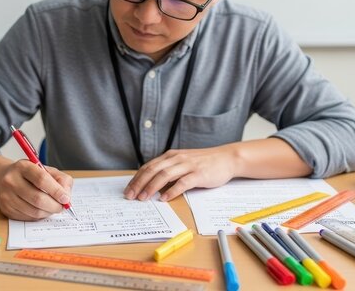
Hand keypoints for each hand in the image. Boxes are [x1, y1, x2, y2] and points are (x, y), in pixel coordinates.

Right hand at [0, 160, 72, 220]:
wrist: (2, 179)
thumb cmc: (29, 175)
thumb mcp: (46, 170)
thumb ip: (61, 179)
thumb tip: (66, 195)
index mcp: (23, 166)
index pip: (41, 179)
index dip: (56, 191)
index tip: (66, 198)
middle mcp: (11, 181)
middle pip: (37, 198)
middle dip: (54, 205)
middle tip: (62, 206)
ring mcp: (6, 196)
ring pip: (34, 211)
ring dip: (48, 212)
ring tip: (53, 207)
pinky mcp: (6, 209)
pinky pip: (28, 217)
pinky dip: (39, 216)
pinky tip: (41, 209)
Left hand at [124, 144, 241, 201]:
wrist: (227, 158)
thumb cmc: (204, 163)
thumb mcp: (183, 162)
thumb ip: (169, 170)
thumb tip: (152, 184)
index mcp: (171, 156)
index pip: (148, 166)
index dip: (136, 178)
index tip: (128, 190)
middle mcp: (177, 158)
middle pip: (153, 170)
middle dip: (139, 183)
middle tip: (130, 196)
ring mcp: (188, 165)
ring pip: (164, 175)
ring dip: (151, 187)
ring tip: (143, 198)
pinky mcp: (199, 174)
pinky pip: (182, 183)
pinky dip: (171, 191)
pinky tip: (164, 199)